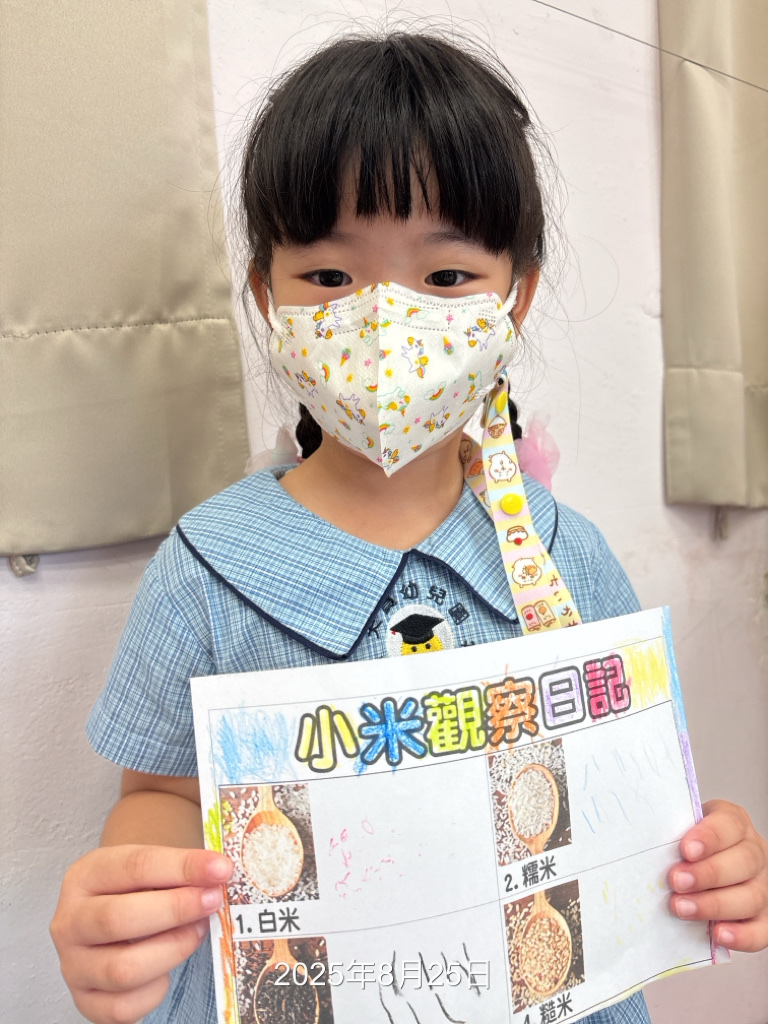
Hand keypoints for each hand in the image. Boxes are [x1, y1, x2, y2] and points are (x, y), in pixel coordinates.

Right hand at [51, 845, 231, 1023]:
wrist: (114, 912)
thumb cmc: (139, 888)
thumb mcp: (153, 867)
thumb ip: (181, 870)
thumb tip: (219, 873)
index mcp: (85, 876)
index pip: (134, 867)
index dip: (182, 868)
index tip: (221, 868)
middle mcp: (69, 921)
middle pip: (118, 920)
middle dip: (175, 910)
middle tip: (212, 900)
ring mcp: (73, 966)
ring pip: (122, 970)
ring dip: (172, 950)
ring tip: (197, 932)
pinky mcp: (85, 1001)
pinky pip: (123, 1008)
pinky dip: (155, 990)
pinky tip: (168, 968)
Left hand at [669, 800, 767, 951]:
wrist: (701, 869)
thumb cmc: (686, 848)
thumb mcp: (680, 831)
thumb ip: (673, 835)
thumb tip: (648, 846)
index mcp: (734, 824)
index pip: (730, 824)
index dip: (709, 837)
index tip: (685, 849)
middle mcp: (755, 853)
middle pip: (744, 862)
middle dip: (708, 873)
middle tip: (676, 881)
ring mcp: (763, 886)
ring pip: (752, 897)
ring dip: (715, 904)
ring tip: (682, 908)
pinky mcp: (764, 917)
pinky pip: (761, 930)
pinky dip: (741, 935)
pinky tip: (717, 934)